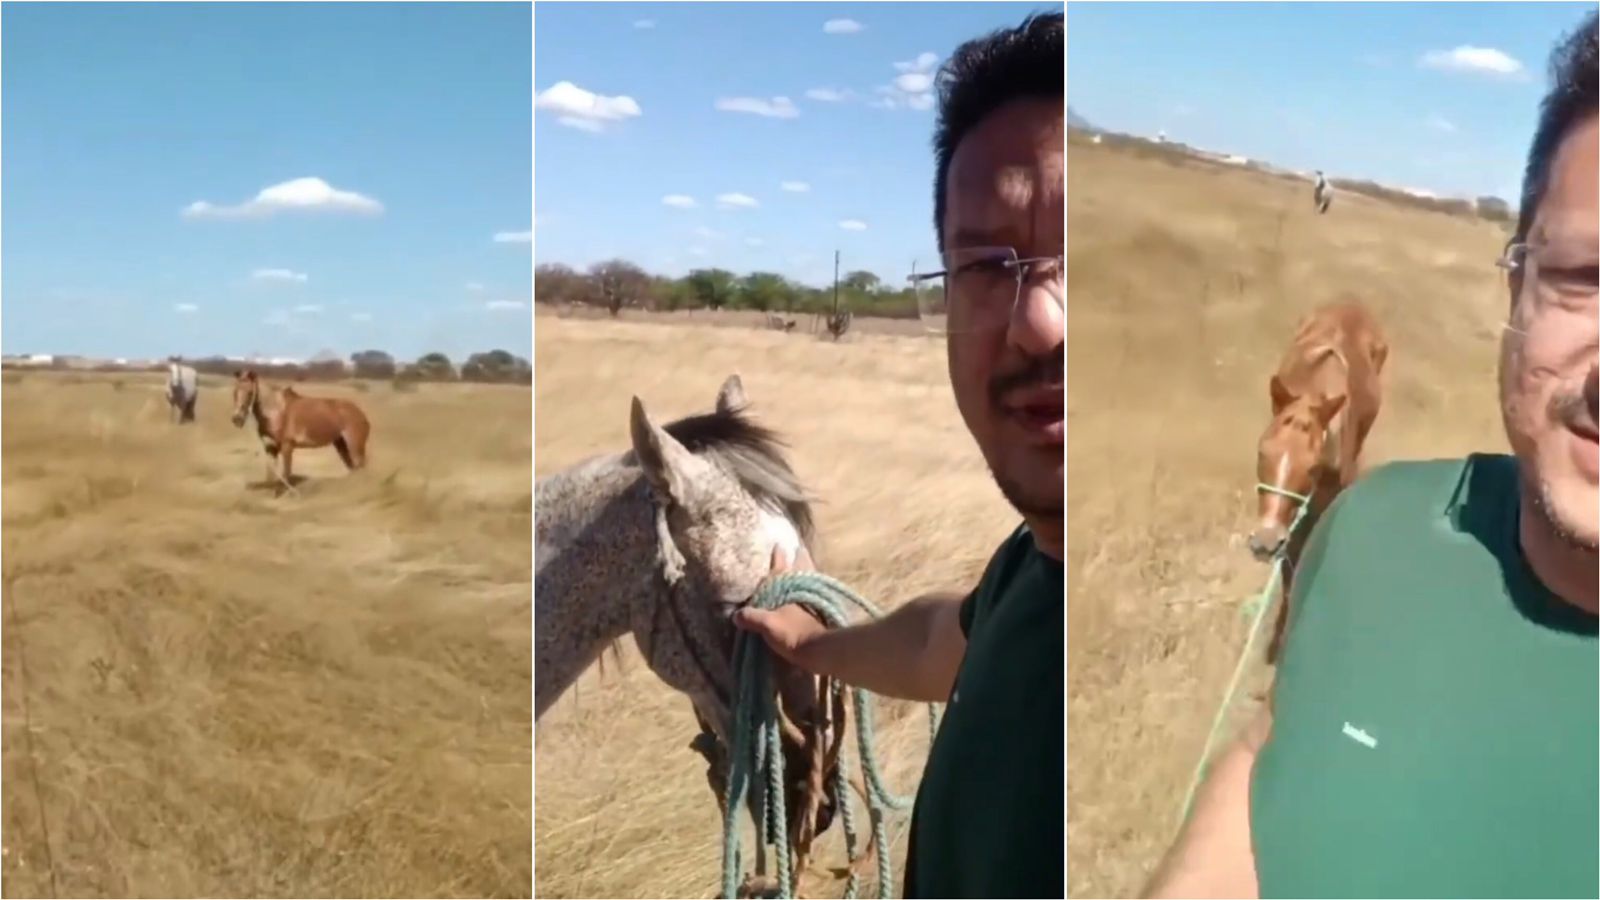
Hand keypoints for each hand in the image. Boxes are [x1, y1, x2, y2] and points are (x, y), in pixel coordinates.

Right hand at [733, 545, 829, 668]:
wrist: (819, 649)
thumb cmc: (792, 633)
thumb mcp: (767, 625)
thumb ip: (751, 617)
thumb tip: (736, 615)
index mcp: (786, 588)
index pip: (779, 568)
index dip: (778, 557)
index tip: (778, 544)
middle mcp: (800, 589)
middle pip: (800, 568)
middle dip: (799, 558)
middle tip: (800, 548)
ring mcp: (812, 598)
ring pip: (810, 578)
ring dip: (808, 569)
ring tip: (808, 563)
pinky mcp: (820, 610)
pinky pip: (815, 591)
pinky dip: (813, 586)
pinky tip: (811, 589)